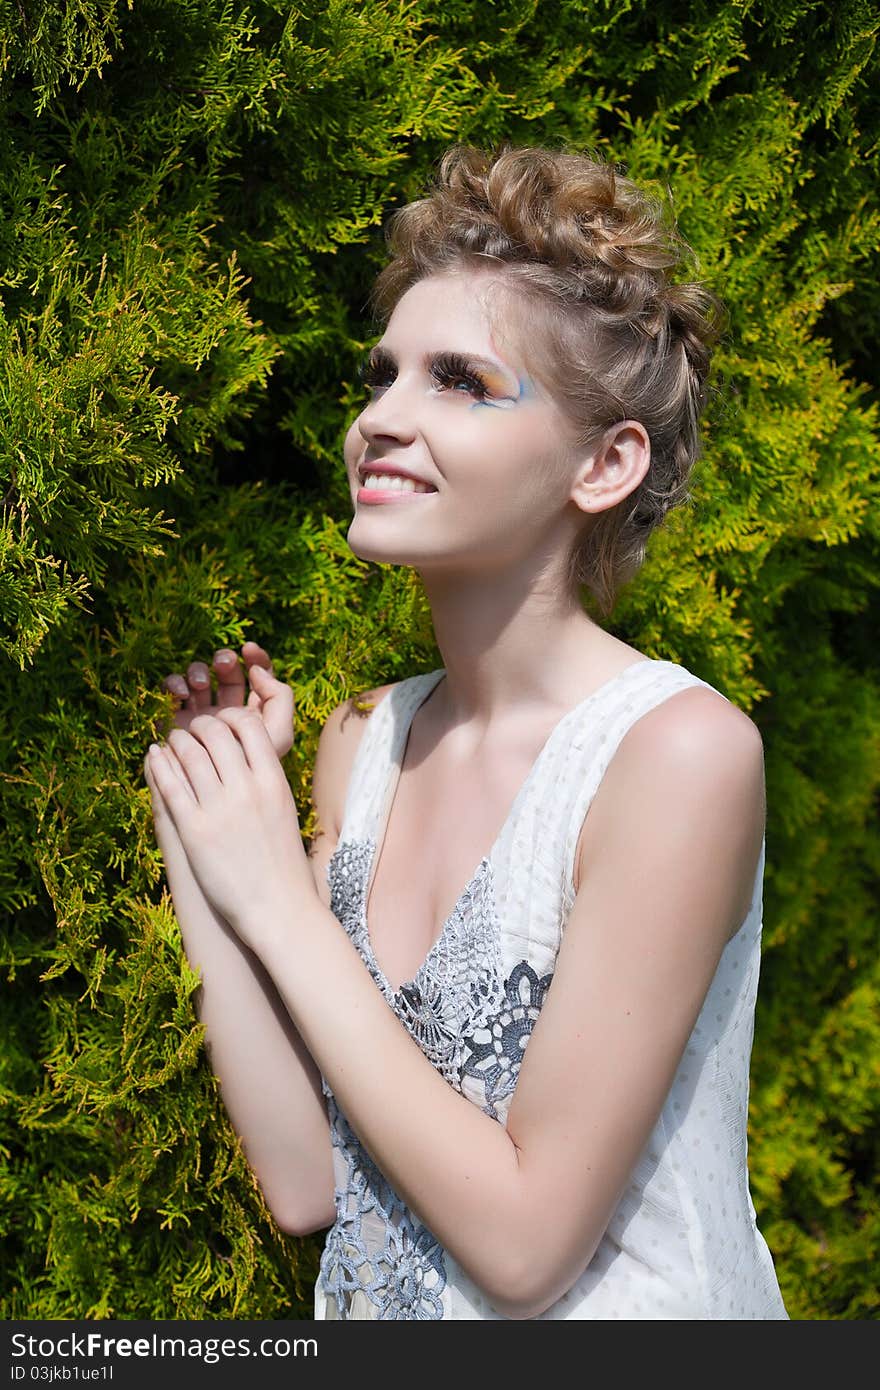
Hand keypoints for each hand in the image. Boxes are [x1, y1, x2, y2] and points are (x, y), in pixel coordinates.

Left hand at [146, 708, 312, 947]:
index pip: (250, 725)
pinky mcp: (194, 831)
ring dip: (176, 741)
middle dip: (199, 724)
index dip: (230, 716)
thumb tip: (246, 754)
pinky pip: (170, 786)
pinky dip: (158, 766)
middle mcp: (247, 789)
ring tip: (171, 741)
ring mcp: (219, 809)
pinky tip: (154, 757)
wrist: (278, 907)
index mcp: (274, 781)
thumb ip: (266, 778)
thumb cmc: (283, 862)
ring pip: (189, 754)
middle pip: (216, 733)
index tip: (220, 721)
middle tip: (190, 728)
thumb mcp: (284, 809)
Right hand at [162, 641, 293, 757]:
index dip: (255, 656)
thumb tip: (256, 669)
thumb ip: (280, 698)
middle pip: (227, 672)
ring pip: (199, 677)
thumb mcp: (279, 734)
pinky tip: (179, 692)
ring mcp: (201, 714)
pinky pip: (173, 692)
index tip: (248, 650)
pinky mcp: (176, 719)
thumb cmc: (254, 770)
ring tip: (201, 684)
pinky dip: (175, 684)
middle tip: (223, 664)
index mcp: (254, 711)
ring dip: (199, 672)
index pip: (257, 673)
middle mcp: (227, 710)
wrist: (218, 799)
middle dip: (225, 662)